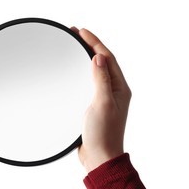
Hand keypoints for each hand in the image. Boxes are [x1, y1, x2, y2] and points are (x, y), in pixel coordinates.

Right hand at [72, 28, 131, 172]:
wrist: (99, 156)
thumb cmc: (103, 133)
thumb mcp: (103, 104)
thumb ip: (101, 80)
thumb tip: (98, 58)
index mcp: (118, 88)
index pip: (107, 58)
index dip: (94, 42)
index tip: (81, 31)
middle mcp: (112, 90)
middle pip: (101, 62)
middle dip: (88, 46)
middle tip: (74, 34)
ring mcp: (102, 97)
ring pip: (93, 71)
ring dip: (83, 58)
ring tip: (72, 47)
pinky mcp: (92, 105)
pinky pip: (86, 83)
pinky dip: (79, 73)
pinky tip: (70, 72)